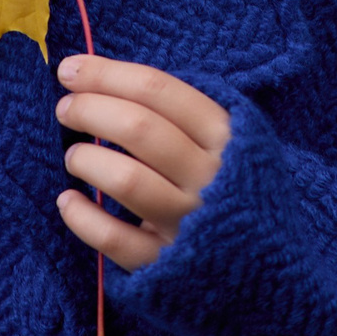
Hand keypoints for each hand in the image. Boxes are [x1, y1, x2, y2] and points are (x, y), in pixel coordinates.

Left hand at [53, 54, 230, 271]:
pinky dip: (83, 218)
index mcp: (225, 136)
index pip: (158, 90)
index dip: (107, 74)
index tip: (70, 70)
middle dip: (90, 109)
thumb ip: (178, 108)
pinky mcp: (168, 265)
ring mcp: (189, 223)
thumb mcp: (226, 138)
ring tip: (74, 155)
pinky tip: (68, 200)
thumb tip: (99, 75)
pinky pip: (115, 240)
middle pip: (139, 128)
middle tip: (66, 108)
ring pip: (127, 180)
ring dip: (87, 160)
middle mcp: (210, 177)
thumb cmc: (231, 184)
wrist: (270, 260)